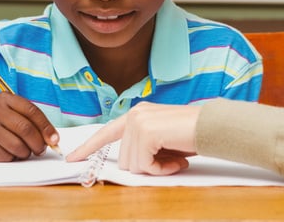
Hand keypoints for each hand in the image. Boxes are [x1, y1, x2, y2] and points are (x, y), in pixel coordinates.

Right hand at [0, 92, 58, 160]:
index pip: (32, 112)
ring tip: (22, 152)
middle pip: (26, 129)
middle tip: (40, 150)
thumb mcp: (7, 111)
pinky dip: (11, 158)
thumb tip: (52, 138)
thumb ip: (28, 120)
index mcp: (6, 99)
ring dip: (25, 153)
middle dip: (38, 144)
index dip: (46, 127)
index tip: (54, 140)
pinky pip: (4, 156)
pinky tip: (7, 153)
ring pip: (16, 145)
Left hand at [66, 102, 199, 174]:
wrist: (212, 126)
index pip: (106, 133)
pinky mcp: (146, 133)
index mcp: (136, 114)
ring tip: (176, 158)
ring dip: (156, 168)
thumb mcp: (162, 140)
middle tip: (171, 160)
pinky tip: (178, 160)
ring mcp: (139, 123)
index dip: (88, 148)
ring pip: (134, 164)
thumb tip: (131, 165)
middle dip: (147, 166)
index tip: (71, 159)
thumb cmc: (191, 135)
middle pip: (125, 159)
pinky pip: (145, 165)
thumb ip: (143, 146)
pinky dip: (162, 169)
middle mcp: (134, 115)